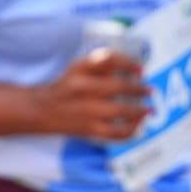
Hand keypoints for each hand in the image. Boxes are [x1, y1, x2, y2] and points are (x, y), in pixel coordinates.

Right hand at [32, 50, 150, 139]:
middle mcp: (82, 87)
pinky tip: (138, 126)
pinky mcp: (89, 129)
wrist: (41, 110)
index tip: (141, 69)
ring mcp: (86, 110)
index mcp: (79, 69)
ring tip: (149, 109)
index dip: (129, 63)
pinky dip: (131, 130)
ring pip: (121, 111)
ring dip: (140, 110)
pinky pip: (116, 132)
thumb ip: (102, 65)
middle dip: (138, 89)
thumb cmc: (65, 87)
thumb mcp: (77, 69)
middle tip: (149, 90)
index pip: (108, 59)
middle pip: (118, 86)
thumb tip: (135, 69)